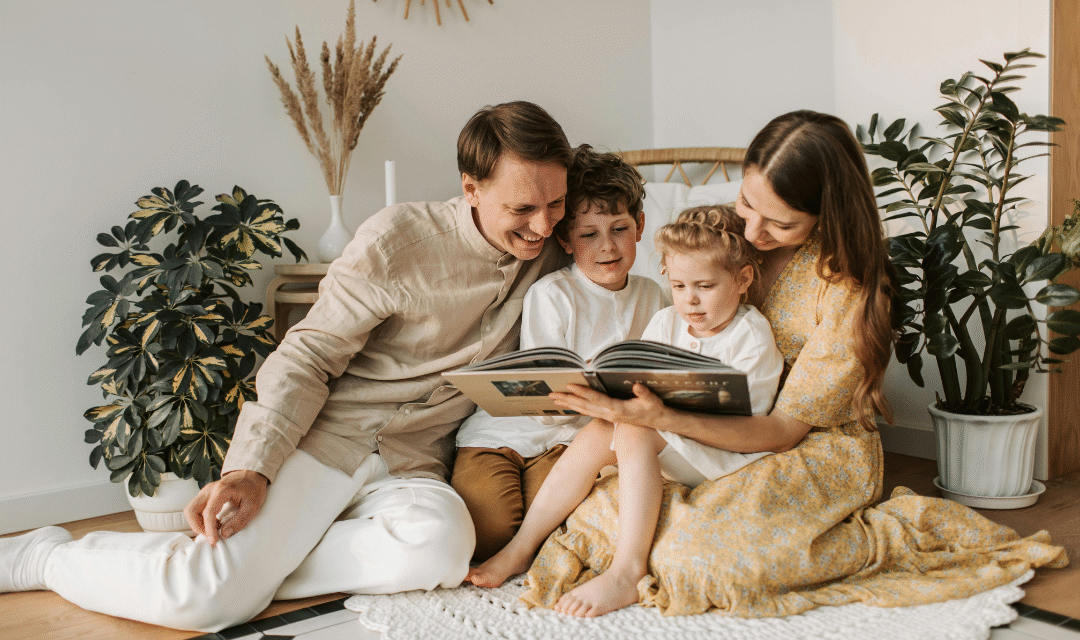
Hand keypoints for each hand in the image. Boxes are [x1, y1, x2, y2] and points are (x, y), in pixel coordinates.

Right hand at [184, 470, 267, 545]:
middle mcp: (209, 489)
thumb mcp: (252, 506)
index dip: (209, 529)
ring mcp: (205, 491)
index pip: (208, 513)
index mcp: (221, 491)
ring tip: (214, 528)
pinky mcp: (205, 494)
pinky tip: (214, 522)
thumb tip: (224, 534)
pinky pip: (195, 508)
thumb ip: (239, 521)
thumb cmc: (253, 488)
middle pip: (191, 510)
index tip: (213, 541)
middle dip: (197, 526)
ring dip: (198, 523)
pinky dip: (200, 518)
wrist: (251, 474)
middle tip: (210, 535)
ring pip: (190, 510)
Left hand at [550, 383, 667, 426]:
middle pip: (584, 406)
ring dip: (569, 404)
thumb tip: (637, 386)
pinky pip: (588, 411)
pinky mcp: (607, 416)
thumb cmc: (653, 409)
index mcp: (617, 409)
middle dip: (568, 399)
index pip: (596, 399)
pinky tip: (569, 403)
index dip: (583, 392)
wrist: (657, 422)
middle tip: (552, 394)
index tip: (570, 385)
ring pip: (584, 410)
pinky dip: (577, 406)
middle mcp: (609, 414)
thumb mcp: (652, 400)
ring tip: (554, 399)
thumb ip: (644, 393)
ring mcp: (607, 416)